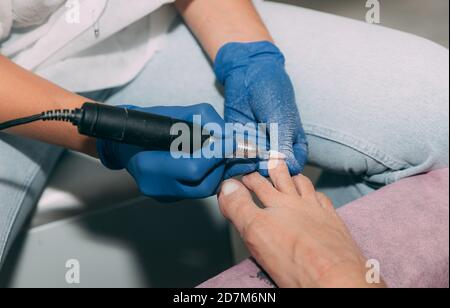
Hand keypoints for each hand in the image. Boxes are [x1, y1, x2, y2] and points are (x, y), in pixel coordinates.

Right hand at [97, 103, 226, 200]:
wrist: (125, 141)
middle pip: (203, 184)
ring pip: (203, 190)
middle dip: (220, 164)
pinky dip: (208, 175)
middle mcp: (155, 186)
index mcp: (149, 164)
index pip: (193, 169)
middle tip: (229, 147)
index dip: (216, 155)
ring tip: (220, 153)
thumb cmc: (147, 124)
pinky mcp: (168, 198)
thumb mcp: (176, 113)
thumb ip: (204, 120)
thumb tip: (228, 134)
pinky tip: (209, 162)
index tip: (232, 141)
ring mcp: (162, 195)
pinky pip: (196, 190)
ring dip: (217, 171)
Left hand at [214, 41, 307, 177]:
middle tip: (254, 152)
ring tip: (241, 145)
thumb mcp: (281, 118)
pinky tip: (230, 143)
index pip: (291, 169)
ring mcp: (254, 148)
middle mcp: (273, 151)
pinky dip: (230, 154)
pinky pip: (232, 156)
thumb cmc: (273, 92)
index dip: (282, 171)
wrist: (248, 72)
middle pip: (268, 172)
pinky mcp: (235, 142)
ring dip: (243, 161)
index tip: (272, 163)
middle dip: (260, 167)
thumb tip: (281, 167)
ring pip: (249, 167)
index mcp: (293, 146)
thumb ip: (281, 142)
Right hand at [218, 158, 384, 287]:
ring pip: (303, 184)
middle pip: (281, 177)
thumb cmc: (295, 259)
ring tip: (289, 173)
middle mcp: (297, 202)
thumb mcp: (255, 232)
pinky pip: (322, 198)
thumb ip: (239, 207)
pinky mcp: (332, 221)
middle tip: (265, 159)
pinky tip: (315, 196)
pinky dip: (315, 193)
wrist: (334, 277)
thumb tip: (226, 185)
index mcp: (276, 204)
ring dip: (293, 176)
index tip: (239, 174)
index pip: (256, 183)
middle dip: (270, 167)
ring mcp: (317, 209)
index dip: (245, 176)